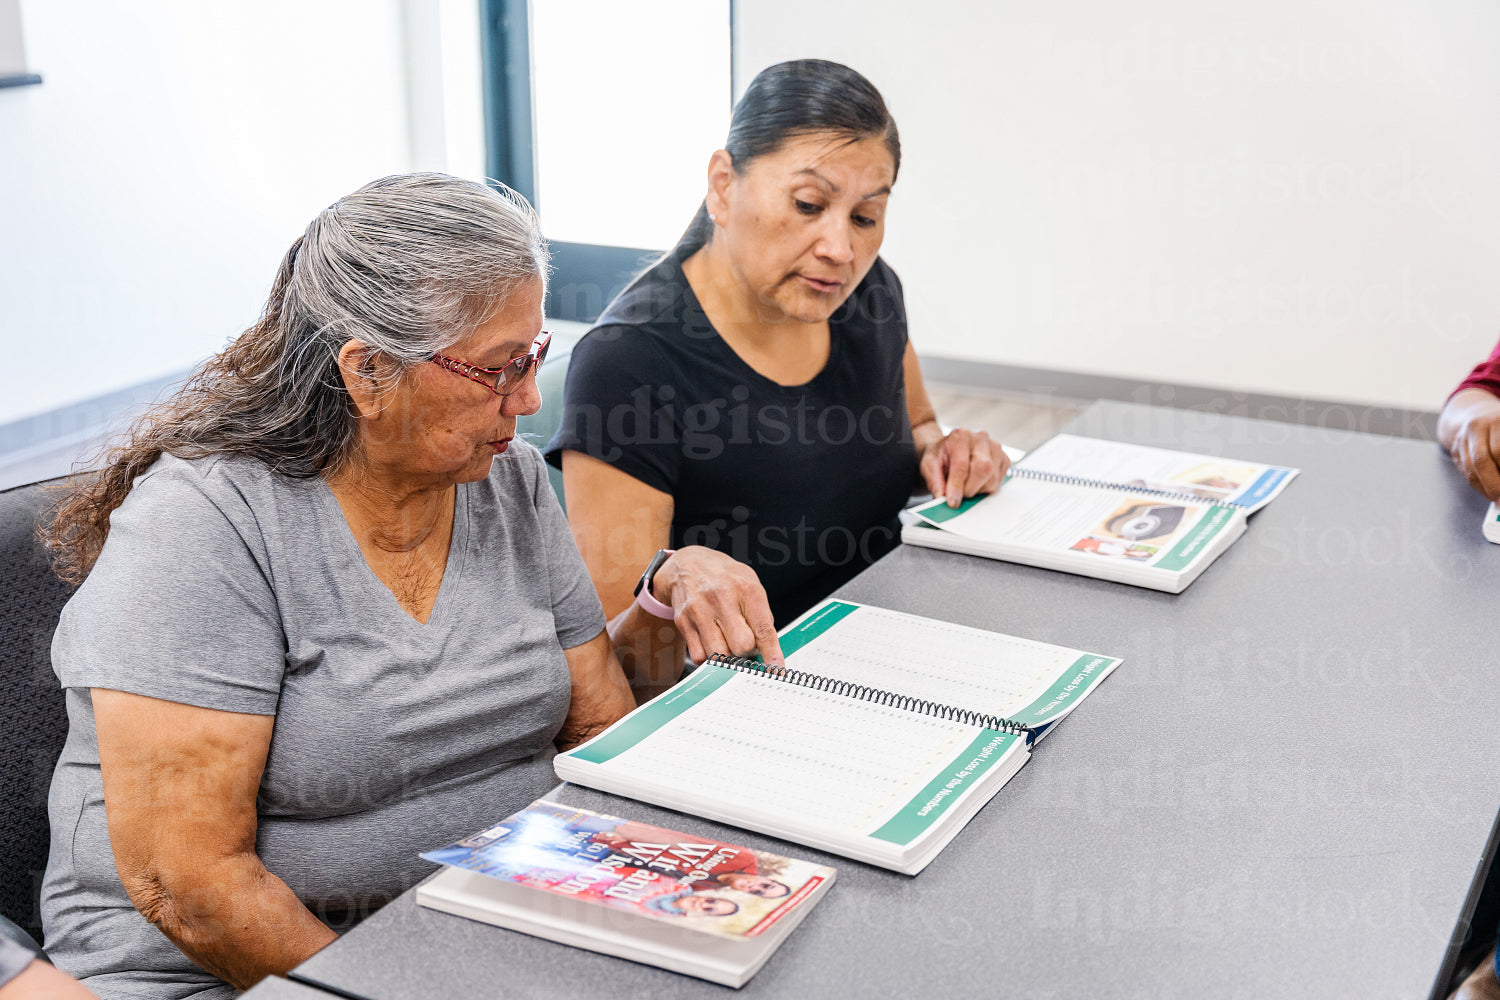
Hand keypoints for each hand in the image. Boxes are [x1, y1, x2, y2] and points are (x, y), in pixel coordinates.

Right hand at [651, 546, 783, 665]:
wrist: (687, 565)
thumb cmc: (724, 577)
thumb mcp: (751, 584)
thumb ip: (762, 615)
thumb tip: (768, 649)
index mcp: (745, 589)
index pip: (763, 629)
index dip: (771, 653)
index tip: (776, 669)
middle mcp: (722, 599)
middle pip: (741, 646)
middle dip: (747, 652)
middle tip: (745, 644)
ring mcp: (700, 611)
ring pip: (719, 655)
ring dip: (728, 657)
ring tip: (728, 643)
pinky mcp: (684, 623)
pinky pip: (699, 656)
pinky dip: (709, 658)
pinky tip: (713, 645)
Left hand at [916, 424, 1009, 507]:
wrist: (949, 449)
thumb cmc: (940, 456)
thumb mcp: (929, 465)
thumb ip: (934, 481)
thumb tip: (942, 498)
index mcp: (960, 435)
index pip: (961, 464)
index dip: (957, 486)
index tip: (953, 502)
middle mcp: (980, 438)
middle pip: (982, 469)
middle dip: (969, 489)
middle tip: (959, 495)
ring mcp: (995, 447)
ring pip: (992, 479)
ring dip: (977, 490)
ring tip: (965, 485)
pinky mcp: (1004, 459)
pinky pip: (999, 481)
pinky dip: (986, 488)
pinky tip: (976, 482)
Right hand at [1439, 389, 1499, 500]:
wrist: (1476, 413)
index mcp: (1497, 420)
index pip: (1498, 451)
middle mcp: (1477, 426)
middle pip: (1482, 460)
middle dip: (1494, 484)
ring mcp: (1462, 437)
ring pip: (1470, 467)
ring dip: (1485, 488)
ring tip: (1497, 498)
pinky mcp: (1455, 447)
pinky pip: (1464, 471)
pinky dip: (1477, 485)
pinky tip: (1488, 492)